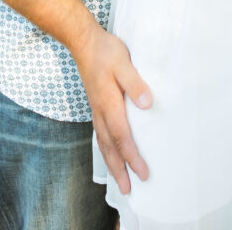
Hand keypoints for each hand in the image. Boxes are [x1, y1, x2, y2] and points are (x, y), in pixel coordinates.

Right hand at [72, 24, 151, 194]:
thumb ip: (134, 83)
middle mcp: (100, 111)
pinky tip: (110, 152)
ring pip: (103, 142)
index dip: (132, 157)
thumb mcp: (123, 63)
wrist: (83, 41)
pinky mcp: (95, 104)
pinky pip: (100, 134)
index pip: (122, 136)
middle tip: (128, 190)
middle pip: (110, 147)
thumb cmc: (105, 51)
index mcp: (108, 104)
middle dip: (119, 169)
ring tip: (119, 180)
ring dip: (111, 163)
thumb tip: (147, 104)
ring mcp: (96, 109)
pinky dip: (106, 148)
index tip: (143, 173)